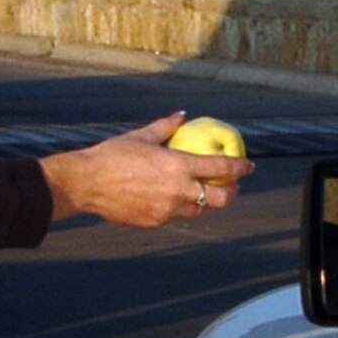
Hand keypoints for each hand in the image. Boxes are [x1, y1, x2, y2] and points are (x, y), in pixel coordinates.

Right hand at [39, 114, 254, 227]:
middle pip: (219, 198)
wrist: (87, 184)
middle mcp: (178, 190)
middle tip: (233, 186)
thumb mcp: (141, 136)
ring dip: (209, 202)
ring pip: (200, 210)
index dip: (239, 167)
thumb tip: (182, 116)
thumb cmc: (112, 155)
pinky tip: (181, 201)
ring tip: (209, 194)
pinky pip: (178, 216)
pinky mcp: (156, 221)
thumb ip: (166, 127)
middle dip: (232, 192)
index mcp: (177, 165)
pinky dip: (185, 208)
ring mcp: (167, 209)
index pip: (220, 167)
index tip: (249, 166)